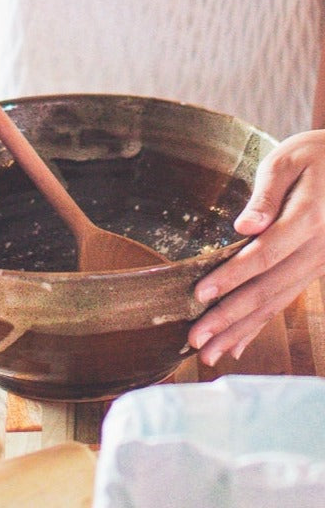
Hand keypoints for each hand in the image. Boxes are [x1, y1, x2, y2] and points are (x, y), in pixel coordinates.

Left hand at [188, 130, 324, 365]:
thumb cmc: (314, 155)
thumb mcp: (288, 160)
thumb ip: (266, 195)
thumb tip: (244, 227)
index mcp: (310, 218)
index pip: (266, 254)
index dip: (233, 276)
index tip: (201, 294)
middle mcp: (318, 248)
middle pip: (269, 288)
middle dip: (229, 317)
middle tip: (195, 339)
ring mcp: (319, 263)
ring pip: (276, 302)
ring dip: (241, 330)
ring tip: (208, 353)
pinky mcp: (315, 269)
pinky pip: (285, 300)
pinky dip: (260, 325)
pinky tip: (237, 346)